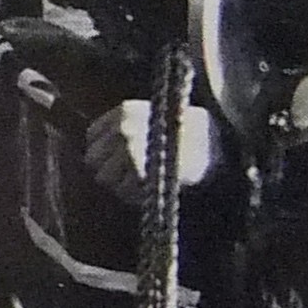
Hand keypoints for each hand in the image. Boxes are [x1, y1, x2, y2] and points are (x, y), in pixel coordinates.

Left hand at [83, 100, 222, 206]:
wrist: (215, 146)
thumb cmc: (185, 135)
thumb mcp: (150, 119)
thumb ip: (121, 131)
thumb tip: (92, 156)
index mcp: (125, 111)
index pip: (92, 136)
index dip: (102, 151)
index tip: (116, 157)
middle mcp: (124, 127)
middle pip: (93, 159)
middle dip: (108, 169)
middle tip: (129, 174)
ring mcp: (130, 149)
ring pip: (104, 178)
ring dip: (120, 184)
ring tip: (142, 181)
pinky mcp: (140, 172)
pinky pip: (123, 193)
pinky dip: (134, 196)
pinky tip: (151, 188)